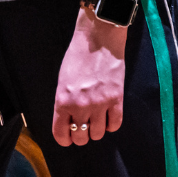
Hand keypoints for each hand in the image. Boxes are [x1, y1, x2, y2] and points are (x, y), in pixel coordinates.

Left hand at [52, 6, 127, 146]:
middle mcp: (80, 106)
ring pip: (98, 134)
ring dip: (97, 130)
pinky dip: (112, 124)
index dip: (65, 139)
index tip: (69, 136)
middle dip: (81, 135)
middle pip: (80, 137)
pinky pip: (115, 124)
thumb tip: (69, 118)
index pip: (60, 134)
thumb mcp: (63, 80)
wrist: (99, 37)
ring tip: (98, 120)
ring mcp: (100, 103)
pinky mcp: (116, 98)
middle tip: (85, 126)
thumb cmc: (78, 55)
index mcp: (63, 101)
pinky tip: (110, 116)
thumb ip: (65, 101)